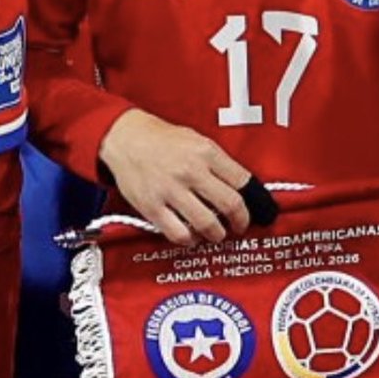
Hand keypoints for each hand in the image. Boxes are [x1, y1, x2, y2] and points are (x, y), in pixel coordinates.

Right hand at [99, 108, 251, 245]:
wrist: (125, 138)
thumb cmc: (161, 139)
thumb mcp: (197, 140)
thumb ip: (218, 162)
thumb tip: (240, 187)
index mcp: (205, 152)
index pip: (242, 181)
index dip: (253, 200)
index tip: (252, 209)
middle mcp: (190, 171)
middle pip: (230, 205)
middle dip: (240, 221)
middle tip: (239, 225)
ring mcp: (171, 190)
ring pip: (207, 224)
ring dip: (217, 234)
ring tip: (216, 233)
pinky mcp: (152, 207)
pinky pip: (178, 233)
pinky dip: (190, 240)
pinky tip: (191, 235)